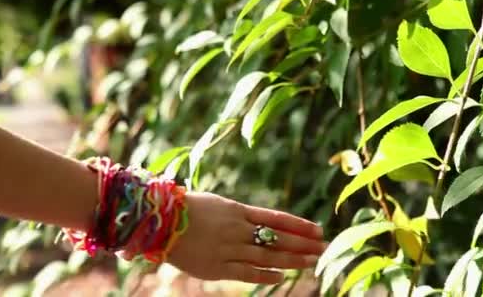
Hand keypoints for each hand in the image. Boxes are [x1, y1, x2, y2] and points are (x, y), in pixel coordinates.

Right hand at [167, 192, 325, 284]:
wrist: (160, 222)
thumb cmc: (190, 209)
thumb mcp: (221, 205)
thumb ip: (243, 216)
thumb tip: (266, 224)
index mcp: (239, 211)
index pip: (278, 219)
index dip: (300, 225)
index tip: (319, 230)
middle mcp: (238, 230)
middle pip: (278, 239)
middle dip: (303, 244)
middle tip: (322, 247)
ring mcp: (228, 249)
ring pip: (267, 256)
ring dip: (291, 260)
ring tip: (310, 262)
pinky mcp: (217, 267)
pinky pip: (247, 272)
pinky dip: (266, 275)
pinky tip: (281, 276)